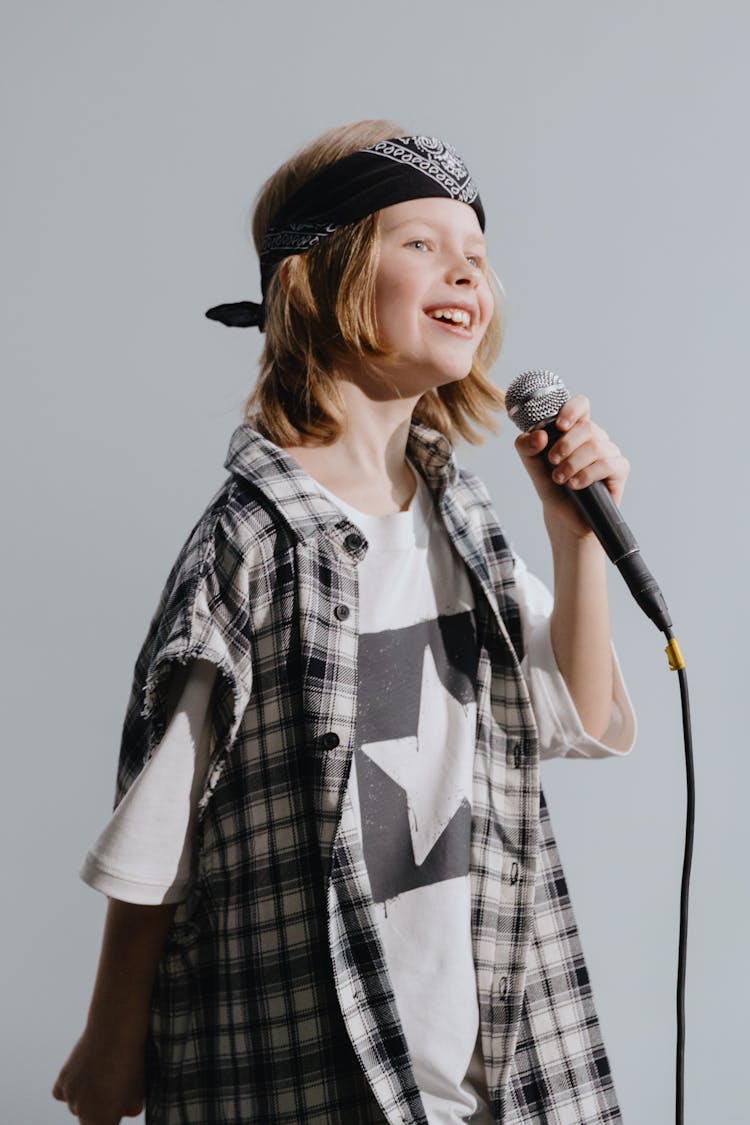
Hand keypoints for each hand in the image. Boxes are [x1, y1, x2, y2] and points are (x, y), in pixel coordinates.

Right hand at [52, 1029, 144, 1124]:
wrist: (115, 1029)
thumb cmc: (131, 1062)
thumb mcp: (139, 1091)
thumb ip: (129, 1108)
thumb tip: (122, 1111)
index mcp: (101, 1121)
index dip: (113, 1116)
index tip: (118, 1107)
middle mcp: (80, 1112)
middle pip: (89, 1121)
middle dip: (102, 1110)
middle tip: (116, 1090)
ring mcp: (69, 1095)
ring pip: (77, 1105)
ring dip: (88, 1097)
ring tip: (105, 1073)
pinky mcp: (62, 1078)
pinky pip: (62, 1093)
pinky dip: (71, 1087)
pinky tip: (84, 1074)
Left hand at [514, 394, 629, 541]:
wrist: (563, 517)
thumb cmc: (551, 486)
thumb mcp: (532, 465)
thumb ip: (526, 446)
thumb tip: (540, 435)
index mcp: (575, 429)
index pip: (581, 405)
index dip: (571, 410)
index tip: (558, 426)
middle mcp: (595, 438)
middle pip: (587, 427)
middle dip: (566, 445)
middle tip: (552, 461)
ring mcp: (609, 453)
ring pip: (597, 447)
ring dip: (573, 463)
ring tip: (560, 479)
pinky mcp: (619, 470)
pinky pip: (608, 464)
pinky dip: (587, 474)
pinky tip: (575, 484)